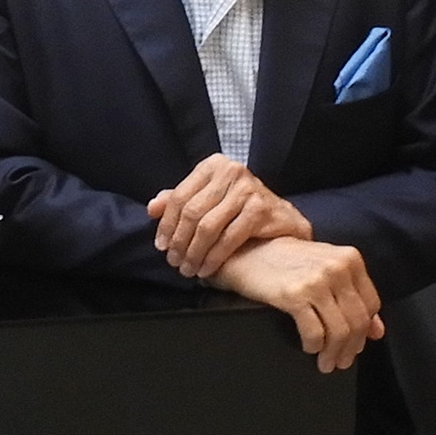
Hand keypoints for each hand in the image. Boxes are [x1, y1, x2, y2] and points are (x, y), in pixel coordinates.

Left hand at [148, 155, 313, 278]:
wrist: (283, 220)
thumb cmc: (241, 209)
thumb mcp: (208, 199)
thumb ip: (180, 201)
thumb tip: (152, 208)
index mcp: (213, 166)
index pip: (179, 197)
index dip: (166, 224)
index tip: (161, 246)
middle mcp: (231, 172)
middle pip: (192, 212)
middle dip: (179, 242)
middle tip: (174, 262)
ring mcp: (248, 189)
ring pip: (208, 227)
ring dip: (194, 253)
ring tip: (188, 269)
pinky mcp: (261, 209)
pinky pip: (228, 238)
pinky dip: (214, 257)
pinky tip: (206, 269)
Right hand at [208, 236, 384, 372]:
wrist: (248, 250)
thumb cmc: (287, 262)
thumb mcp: (326, 270)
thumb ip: (353, 296)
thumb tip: (377, 331)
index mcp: (350, 259)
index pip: (371, 305)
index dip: (365, 331)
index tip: (355, 345)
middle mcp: (337, 268)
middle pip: (357, 320)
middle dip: (350, 348)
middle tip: (341, 362)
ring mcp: (316, 281)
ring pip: (339, 330)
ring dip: (333, 353)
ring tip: (326, 363)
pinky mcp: (294, 294)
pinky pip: (314, 331)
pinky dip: (314, 345)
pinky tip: (309, 348)